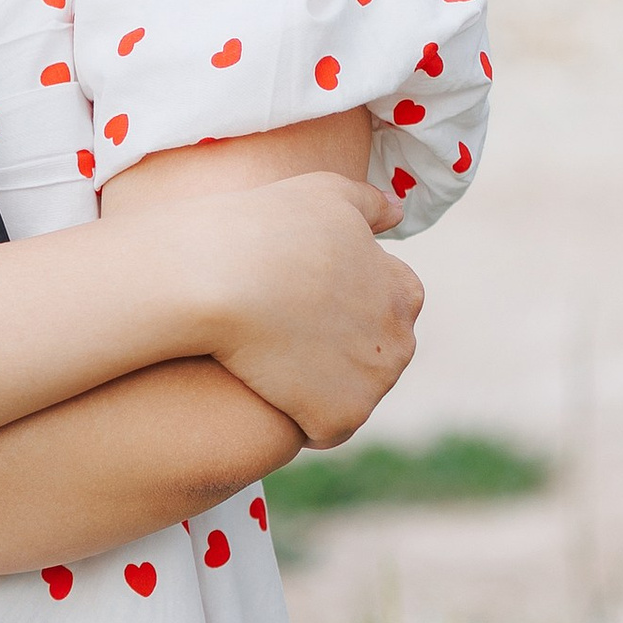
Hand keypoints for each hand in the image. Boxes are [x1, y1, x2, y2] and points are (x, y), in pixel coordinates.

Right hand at [192, 175, 421, 449]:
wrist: (219, 278)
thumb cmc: (268, 226)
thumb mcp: (326, 194)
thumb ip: (369, 204)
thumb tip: (396, 213)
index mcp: (403, 291)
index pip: (387, 305)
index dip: (342, 300)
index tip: (303, 297)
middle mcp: (400, 341)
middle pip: (373, 354)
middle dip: (340, 347)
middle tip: (285, 330)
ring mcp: (372, 385)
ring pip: (350, 393)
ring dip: (322, 384)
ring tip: (272, 361)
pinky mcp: (338, 418)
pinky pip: (325, 428)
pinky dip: (301, 417)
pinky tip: (267, 392)